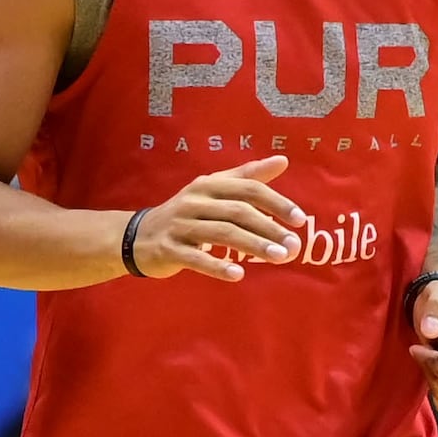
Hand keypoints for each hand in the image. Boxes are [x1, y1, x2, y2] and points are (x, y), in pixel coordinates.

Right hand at [129, 153, 307, 280]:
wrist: (137, 236)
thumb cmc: (186, 214)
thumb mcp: (213, 191)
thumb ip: (247, 177)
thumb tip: (283, 161)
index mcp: (208, 184)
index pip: (248, 189)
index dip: (276, 203)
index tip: (300, 220)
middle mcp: (194, 201)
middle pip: (238, 212)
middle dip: (269, 229)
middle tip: (293, 247)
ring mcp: (179, 225)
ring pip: (221, 233)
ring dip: (253, 246)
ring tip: (277, 258)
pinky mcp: (168, 249)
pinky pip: (196, 258)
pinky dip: (217, 266)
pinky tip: (238, 274)